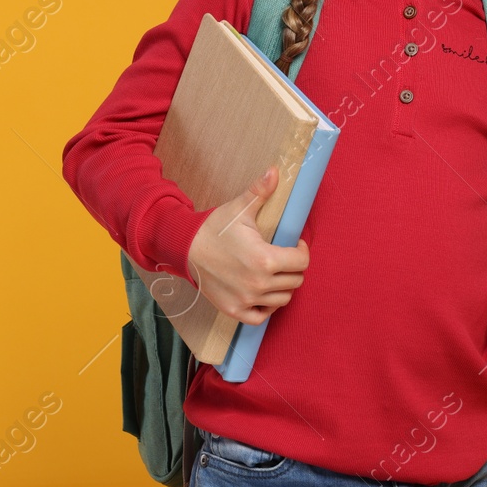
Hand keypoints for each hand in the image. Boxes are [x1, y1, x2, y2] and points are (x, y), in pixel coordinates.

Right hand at [185, 165, 309, 325]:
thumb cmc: (215, 228)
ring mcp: (246, 299)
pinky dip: (266, 308)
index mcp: (265, 259)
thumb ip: (261, 191)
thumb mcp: (239, 209)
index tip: (295, 245)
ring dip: (282, 287)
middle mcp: (258, 283)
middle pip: (295, 281)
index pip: (302, 262)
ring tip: (274, 274)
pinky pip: (262, 316)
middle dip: (293, 268)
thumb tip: (276, 170)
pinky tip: (263, 293)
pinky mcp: (234, 310)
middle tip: (283, 258)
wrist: (185, 248)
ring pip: (283, 300)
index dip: (302, 251)